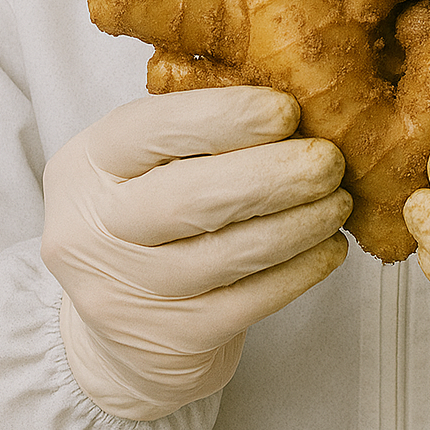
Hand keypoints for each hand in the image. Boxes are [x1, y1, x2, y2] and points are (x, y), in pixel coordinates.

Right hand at [41, 87, 350, 419]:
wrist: (116, 332)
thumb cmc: (151, 215)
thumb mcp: (147, 160)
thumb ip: (200, 126)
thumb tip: (294, 89)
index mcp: (90, 162)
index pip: (154, 128)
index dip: (226, 116)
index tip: (287, 110)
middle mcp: (96, 229)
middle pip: (194, 197)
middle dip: (275, 174)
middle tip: (329, 160)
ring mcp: (130, 292)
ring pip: (230, 253)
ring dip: (300, 222)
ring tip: (339, 201)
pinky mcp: (172, 340)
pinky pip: (250, 301)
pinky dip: (300, 271)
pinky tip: (329, 247)